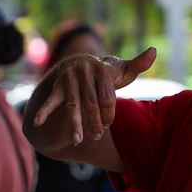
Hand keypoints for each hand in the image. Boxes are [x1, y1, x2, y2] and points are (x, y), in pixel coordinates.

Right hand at [32, 48, 155, 144]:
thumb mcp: (120, 70)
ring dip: (75, 124)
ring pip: (73, 106)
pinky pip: (50, 101)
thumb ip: (137, 64)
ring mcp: (69, 78)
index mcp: (102, 68)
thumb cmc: (104, 73)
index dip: (109, 114)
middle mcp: (84, 70)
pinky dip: (44, 111)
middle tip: (98, 136)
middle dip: (94, 122)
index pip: (108, 98)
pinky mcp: (56, 86)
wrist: (78, 65)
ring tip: (78, 140)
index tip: (108, 125)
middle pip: (91, 104)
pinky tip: (38, 123)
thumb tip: (154, 51)